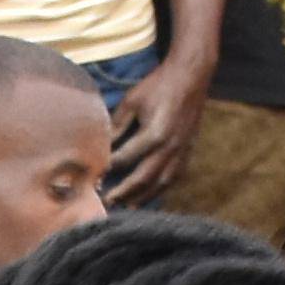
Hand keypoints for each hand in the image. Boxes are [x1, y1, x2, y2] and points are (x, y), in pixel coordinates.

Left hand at [104, 63, 202, 199]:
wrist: (191, 77)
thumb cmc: (159, 86)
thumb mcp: (132, 101)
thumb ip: (117, 125)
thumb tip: (101, 145)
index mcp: (155, 134)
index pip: (126, 159)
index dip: (108, 169)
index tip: (94, 177)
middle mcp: (170, 147)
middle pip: (143, 179)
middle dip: (123, 193)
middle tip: (106, 203)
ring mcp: (182, 151)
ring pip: (161, 183)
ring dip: (142, 197)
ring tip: (126, 207)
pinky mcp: (188, 151)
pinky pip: (174, 177)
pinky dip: (160, 188)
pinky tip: (149, 194)